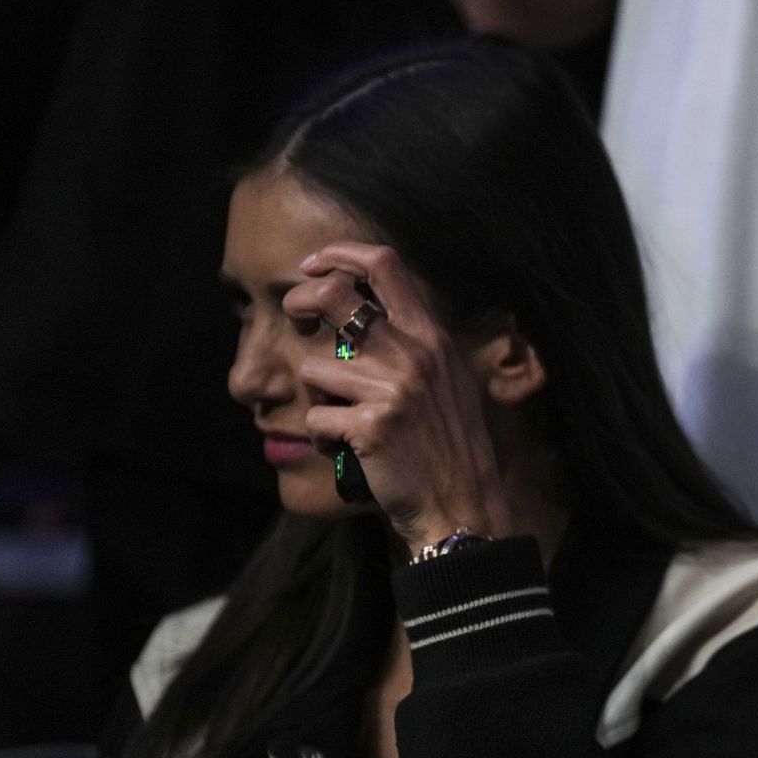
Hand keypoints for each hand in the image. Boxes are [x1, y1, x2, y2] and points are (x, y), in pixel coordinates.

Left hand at [285, 243, 511, 554]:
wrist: (462, 503)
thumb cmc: (450, 443)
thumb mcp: (449, 379)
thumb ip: (415, 343)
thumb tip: (367, 310)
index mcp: (432, 337)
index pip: (385, 264)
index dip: (341, 254)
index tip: (315, 263)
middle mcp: (414, 354)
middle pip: (336, 296)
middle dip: (302, 298)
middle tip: (294, 311)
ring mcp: (391, 388)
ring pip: (314, 369)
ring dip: (317, 396)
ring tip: (342, 417)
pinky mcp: (369, 426)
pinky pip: (316, 419)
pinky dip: (322, 437)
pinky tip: (347, 447)